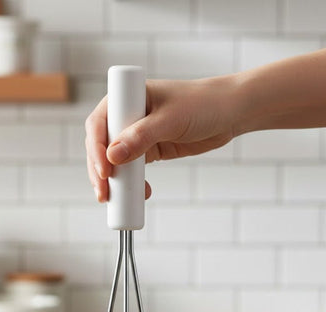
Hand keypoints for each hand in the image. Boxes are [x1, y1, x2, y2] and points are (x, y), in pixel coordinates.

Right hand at [85, 76, 237, 201]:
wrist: (228, 113)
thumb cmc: (201, 104)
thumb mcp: (170, 119)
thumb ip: (142, 136)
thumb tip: (113, 156)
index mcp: (126, 96)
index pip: (100, 123)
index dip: (96, 148)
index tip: (104, 170)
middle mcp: (127, 114)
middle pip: (102, 145)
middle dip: (100, 170)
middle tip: (104, 193)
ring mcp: (138, 134)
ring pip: (115, 160)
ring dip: (115, 181)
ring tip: (116, 200)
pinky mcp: (150, 150)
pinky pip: (134, 169)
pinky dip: (133, 183)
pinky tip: (140, 194)